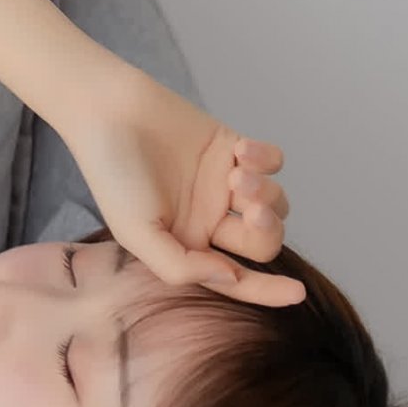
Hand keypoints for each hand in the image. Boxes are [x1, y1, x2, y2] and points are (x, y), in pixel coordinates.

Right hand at [54, 61, 305, 306]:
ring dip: (264, 191)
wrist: (110, 112)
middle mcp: (210, 219)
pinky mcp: (235, 149)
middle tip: (249, 209)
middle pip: (263, 242)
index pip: (235, 279)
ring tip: (236, 172)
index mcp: (187, 245)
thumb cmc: (113, 174)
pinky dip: (266, 158)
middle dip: (266, 229)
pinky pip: (274, 162)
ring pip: (276, 204)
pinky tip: (238, 149)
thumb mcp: (135, 232)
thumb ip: (179, 266)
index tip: (297, 294)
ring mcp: (225, 185)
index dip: (267, 291)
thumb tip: (231, 277)